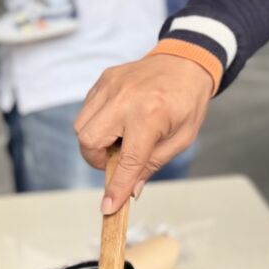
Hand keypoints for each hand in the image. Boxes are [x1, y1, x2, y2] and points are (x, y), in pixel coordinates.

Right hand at [75, 54, 215, 213]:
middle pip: (88, 140)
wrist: (186, 62)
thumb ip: (152, 165)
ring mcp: (111, 86)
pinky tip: (118, 121)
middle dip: (98, 159)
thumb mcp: (180, 139)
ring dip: (95, 141)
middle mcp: (125, 99)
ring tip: (120, 137)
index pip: (127, 161)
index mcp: (150, 116)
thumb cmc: (187, 101)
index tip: (108, 207)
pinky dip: (96, 122)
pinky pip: (87, 109)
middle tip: (118, 159)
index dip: (117, 188)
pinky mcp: (104, 79)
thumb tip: (131, 190)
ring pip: (81, 125)